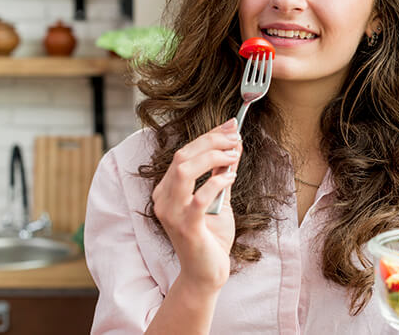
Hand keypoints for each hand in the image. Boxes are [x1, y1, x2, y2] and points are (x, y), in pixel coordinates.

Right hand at [152, 118, 241, 292]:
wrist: (206, 273)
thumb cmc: (211, 238)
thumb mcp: (219, 199)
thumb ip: (222, 173)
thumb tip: (233, 145)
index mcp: (166, 190)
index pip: (184, 153)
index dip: (208, 136)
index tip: (230, 125)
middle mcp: (164, 199)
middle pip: (182, 156)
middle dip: (211, 141)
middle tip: (235, 136)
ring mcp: (172, 213)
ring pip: (184, 170)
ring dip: (212, 157)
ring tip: (233, 155)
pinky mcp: (186, 227)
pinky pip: (199, 197)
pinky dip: (217, 182)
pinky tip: (231, 177)